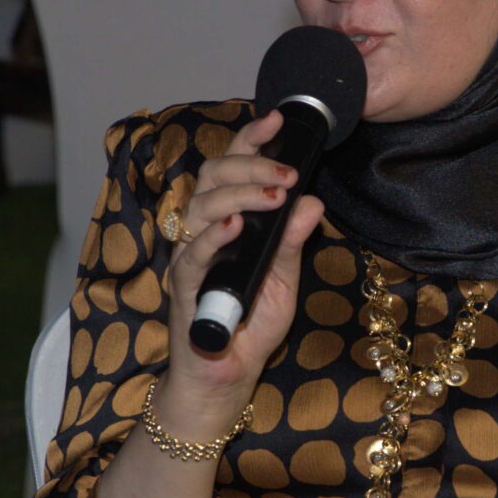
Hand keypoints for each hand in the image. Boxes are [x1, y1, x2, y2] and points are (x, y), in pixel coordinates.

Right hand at [152, 109, 318, 435]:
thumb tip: (313, 203)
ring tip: (274, 194)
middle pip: (213, 175)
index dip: (250, 140)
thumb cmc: (250, 324)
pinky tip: (236, 225)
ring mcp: (192, 257)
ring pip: (202, 205)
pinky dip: (215, 235)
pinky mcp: (185, 287)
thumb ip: (292, 241)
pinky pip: (193, 254)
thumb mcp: (283, 279)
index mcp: (227, 221)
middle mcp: (204, 231)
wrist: (227, 376)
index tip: (278, 120)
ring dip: (240, 194)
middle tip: (288, 173)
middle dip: (251, 164)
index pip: (232, 168)